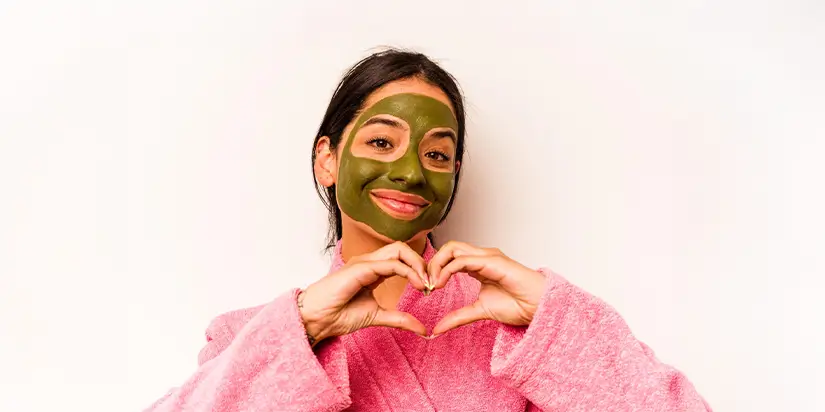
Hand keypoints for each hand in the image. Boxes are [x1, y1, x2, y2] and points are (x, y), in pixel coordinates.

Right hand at [298, 242, 430, 344]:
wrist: (317, 319)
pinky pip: (390, 264)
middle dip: (421, 262)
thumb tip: (422, 329)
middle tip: (431, 283)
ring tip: (425, 284)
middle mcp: (369, 262)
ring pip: (398, 250)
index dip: (418, 270)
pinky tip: (416, 285)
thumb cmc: (338, 314)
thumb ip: (399, 319)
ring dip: (417, 265)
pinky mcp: (360, 268)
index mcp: (372, 270)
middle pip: (402, 248)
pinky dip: (407, 272)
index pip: (401, 258)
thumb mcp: (377, 316)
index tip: (428, 289)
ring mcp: (364, 262)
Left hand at [427, 241, 546, 335]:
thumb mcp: (479, 311)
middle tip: (425, 284)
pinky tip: (441, 284)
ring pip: (452, 248)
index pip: (449, 257)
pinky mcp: (491, 261)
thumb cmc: (518, 305)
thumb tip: (437, 328)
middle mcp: (481, 257)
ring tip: (432, 285)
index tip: (427, 289)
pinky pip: (462, 260)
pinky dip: (446, 270)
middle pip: (448, 248)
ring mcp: (487, 256)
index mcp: (478, 265)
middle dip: (431, 263)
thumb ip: (458, 316)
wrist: (538, 308)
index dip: (434, 270)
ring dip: (436, 265)